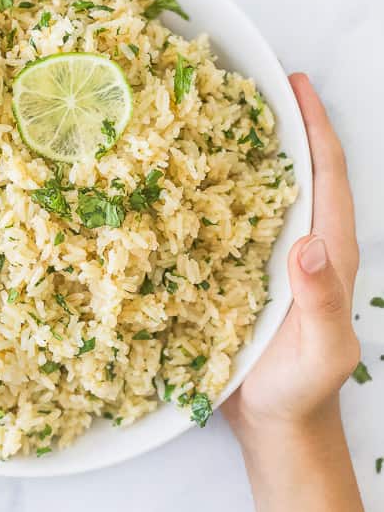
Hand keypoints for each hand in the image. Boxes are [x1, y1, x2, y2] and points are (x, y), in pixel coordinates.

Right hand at [223, 74, 359, 440]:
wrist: (275, 426)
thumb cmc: (301, 392)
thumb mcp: (322, 353)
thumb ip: (322, 302)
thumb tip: (308, 244)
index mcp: (329, 254)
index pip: (329, 177)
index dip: (316, 128)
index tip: (296, 85)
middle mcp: (302, 246)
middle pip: (298, 172)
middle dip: (281, 125)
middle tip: (247, 86)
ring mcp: (271, 260)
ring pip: (260, 193)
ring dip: (244, 154)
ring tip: (211, 119)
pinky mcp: (241, 275)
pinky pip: (228, 223)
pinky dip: (212, 193)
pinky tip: (183, 181)